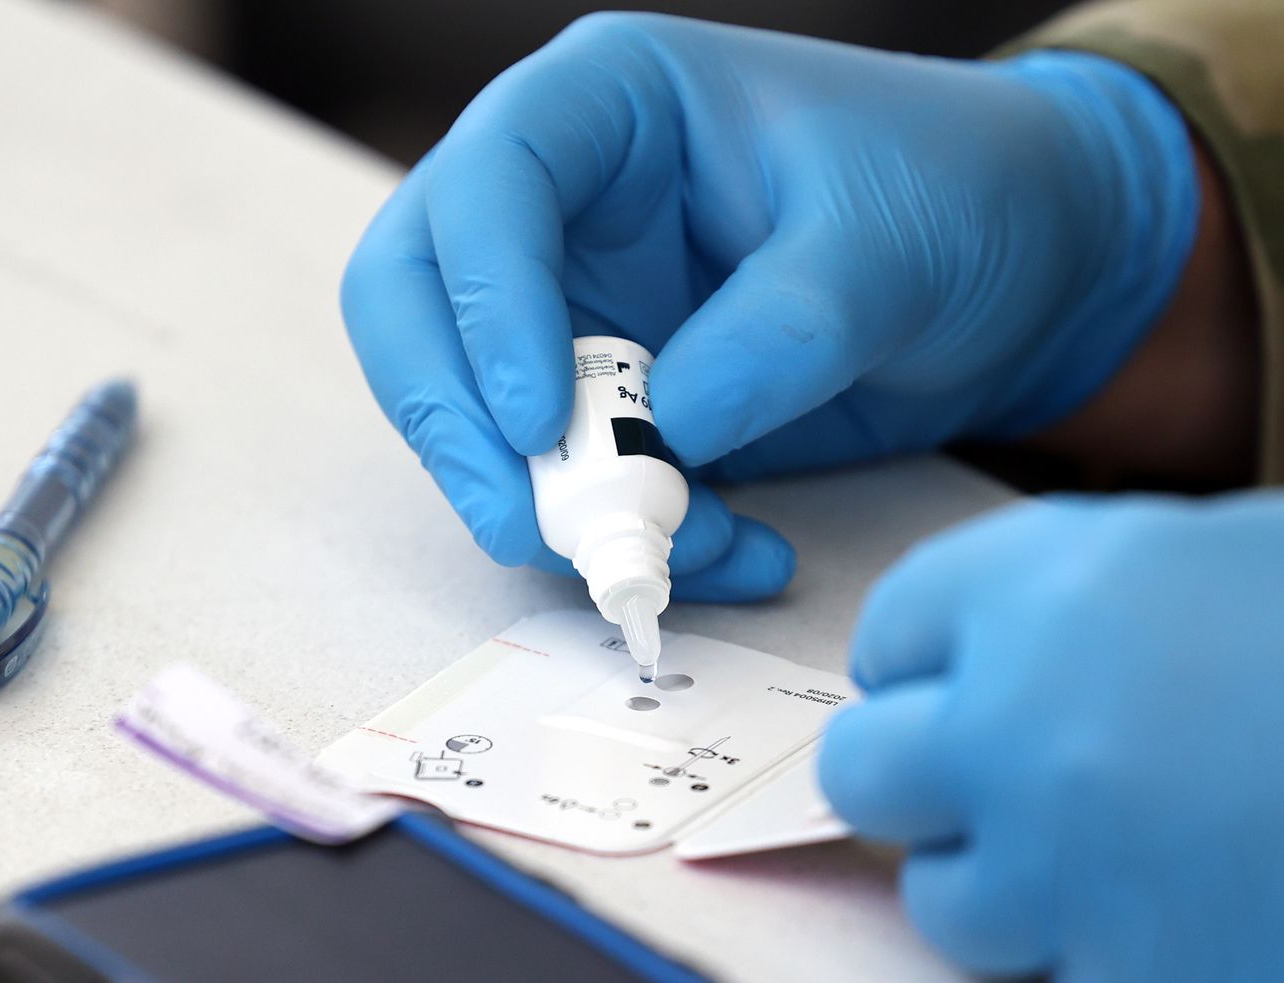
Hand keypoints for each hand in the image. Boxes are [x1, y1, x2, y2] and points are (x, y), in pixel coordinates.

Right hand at [341, 13, 1197, 599]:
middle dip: (458, 423)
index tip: (539, 420)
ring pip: (482, 410)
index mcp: (610, 110)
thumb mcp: (883, 246)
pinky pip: (575, 475)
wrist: (1019, 263)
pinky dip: (631, 532)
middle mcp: (566, 205)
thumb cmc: (956, 193)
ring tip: (678, 552)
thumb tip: (670, 436)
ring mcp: (583, 304)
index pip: (487, 188)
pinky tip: (734, 551)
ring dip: (552, 501)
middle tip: (528, 525)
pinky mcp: (618, 395)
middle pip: (420, 303)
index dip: (484, 306)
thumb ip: (777, 335)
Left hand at [819, 494, 1283, 979]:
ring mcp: (1072, 875)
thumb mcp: (1205, 561)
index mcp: (1044, 590)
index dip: (922, 660)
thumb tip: (972, 671)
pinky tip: (1182, 904)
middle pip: (865, 768)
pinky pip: (1059, 979)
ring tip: (1105, 855)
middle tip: (994, 774)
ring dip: (1001, 885)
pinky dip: (1101, 952)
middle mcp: (1022, 726)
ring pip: (947, 902)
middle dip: (916, 774)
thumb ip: (1067, 606)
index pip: (890, 634)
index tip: (955, 677)